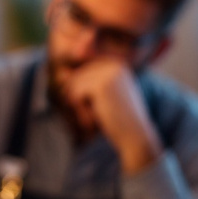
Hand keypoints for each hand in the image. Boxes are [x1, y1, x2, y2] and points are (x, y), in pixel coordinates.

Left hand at [61, 59, 161, 174]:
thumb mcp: (98, 96)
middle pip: (75, 77)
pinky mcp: (101, 85)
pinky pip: (74, 94)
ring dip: (79, 105)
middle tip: (100, 112)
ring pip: (72, 85)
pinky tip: (97, 116)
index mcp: (114, 62)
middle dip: (80, 99)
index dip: (82, 93)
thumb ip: (82, 83)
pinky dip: (81, 110)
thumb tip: (61, 74)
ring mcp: (107, 72)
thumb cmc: (116, 119)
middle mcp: (112, 63)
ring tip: (99, 114)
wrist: (136, 136)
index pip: (80, 72)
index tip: (100, 105)